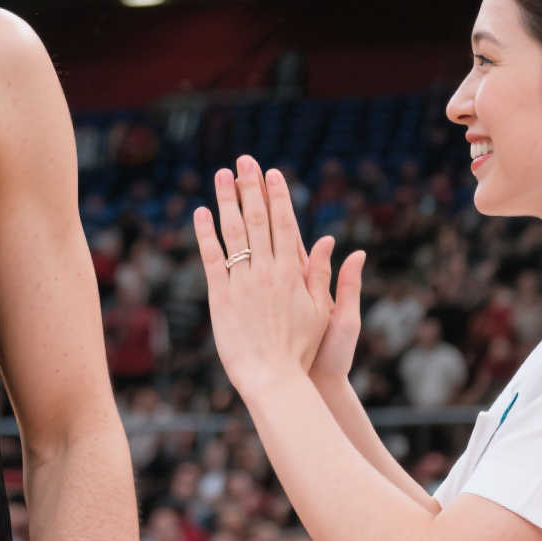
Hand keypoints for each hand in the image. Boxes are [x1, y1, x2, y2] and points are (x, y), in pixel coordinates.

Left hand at [193, 157, 359, 392]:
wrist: (276, 379)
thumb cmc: (307, 350)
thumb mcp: (328, 313)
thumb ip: (330, 277)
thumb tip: (340, 245)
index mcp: (294, 273)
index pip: (285, 225)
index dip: (278, 196)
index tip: (272, 173)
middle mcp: (268, 272)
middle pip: (258, 221)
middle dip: (251, 188)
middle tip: (244, 161)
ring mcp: (243, 282)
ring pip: (233, 233)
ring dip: (227, 201)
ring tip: (221, 175)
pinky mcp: (221, 296)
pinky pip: (212, 258)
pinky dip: (206, 234)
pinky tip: (201, 213)